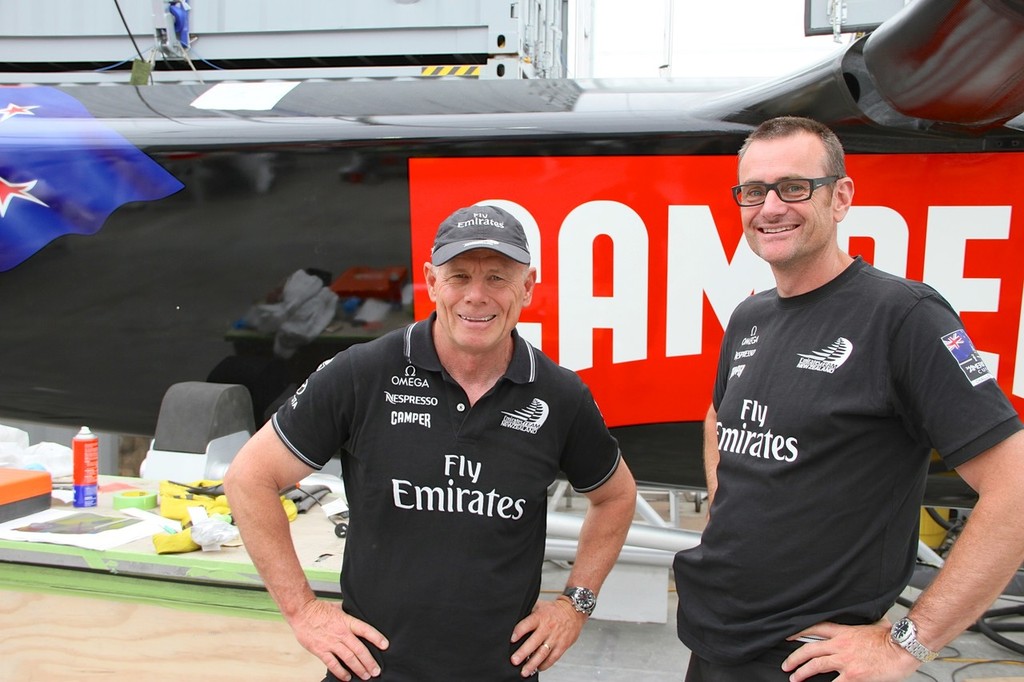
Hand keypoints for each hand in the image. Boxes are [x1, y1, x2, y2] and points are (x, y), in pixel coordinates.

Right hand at [287, 599, 388, 680]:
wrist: (301, 612)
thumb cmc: (319, 609)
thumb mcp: (338, 608)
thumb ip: (348, 614)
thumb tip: (357, 614)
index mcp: (346, 621)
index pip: (365, 630)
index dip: (376, 637)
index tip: (385, 645)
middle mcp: (341, 633)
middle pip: (359, 649)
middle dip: (369, 661)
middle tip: (376, 671)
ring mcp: (331, 643)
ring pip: (349, 658)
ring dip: (359, 668)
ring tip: (366, 675)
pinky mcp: (321, 650)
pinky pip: (333, 664)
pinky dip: (341, 672)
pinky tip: (347, 677)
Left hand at [509, 598, 586, 676]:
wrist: (573, 612)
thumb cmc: (554, 610)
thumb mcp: (540, 606)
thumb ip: (529, 615)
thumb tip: (514, 623)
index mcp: (540, 617)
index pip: (527, 624)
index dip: (519, 632)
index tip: (512, 640)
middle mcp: (547, 628)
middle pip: (534, 642)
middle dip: (523, 652)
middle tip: (515, 660)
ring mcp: (555, 638)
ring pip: (542, 653)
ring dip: (532, 664)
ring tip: (524, 671)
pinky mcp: (562, 646)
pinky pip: (552, 658)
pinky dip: (545, 665)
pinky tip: (538, 668)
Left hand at [782, 620, 922, 681]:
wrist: (903, 648)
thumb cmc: (891, 638)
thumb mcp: (872, 625)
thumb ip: (863, 627)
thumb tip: (871, 623)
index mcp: (844, 632)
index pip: (815, 629)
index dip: (798, 632)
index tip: (788, 637)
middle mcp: (841, 645)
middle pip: (810, 649)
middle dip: (795, 658)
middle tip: (787, 665)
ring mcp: (845, 660)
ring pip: (815, 665)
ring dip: (802, 672)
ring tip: (795, 678)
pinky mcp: (853, 675)